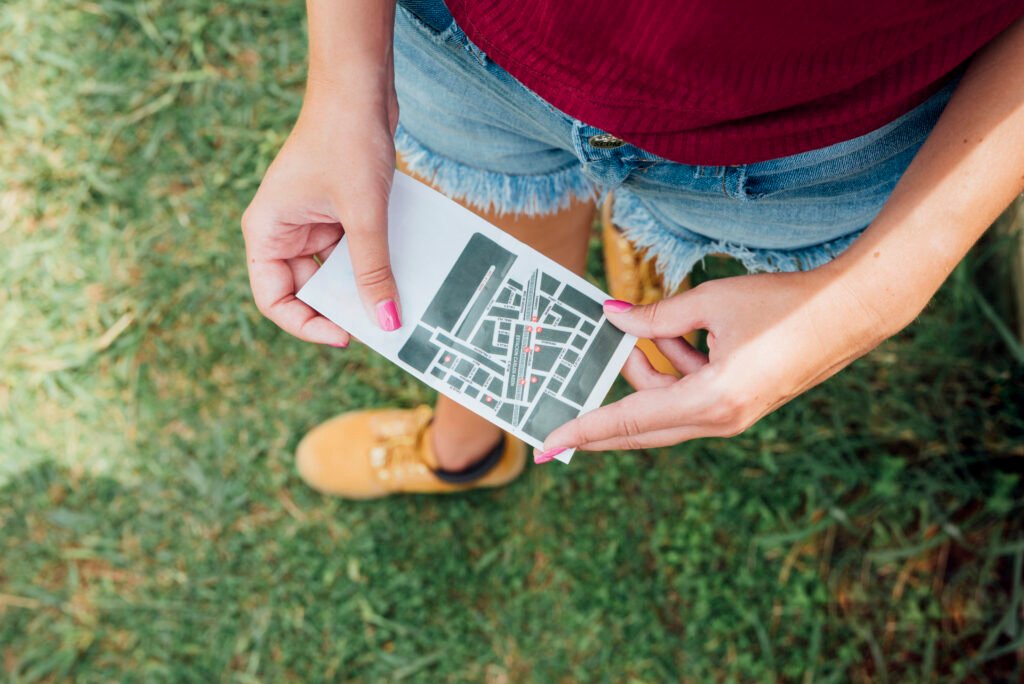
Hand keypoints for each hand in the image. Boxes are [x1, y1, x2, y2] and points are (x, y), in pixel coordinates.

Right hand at [241, 76, 400, 345]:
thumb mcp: (363, 214)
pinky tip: (401, 271)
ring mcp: (312, 222)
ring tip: (394, 299)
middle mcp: (284, 231)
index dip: (306, 325)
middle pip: (307, 290)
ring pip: (335, 273)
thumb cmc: (346, 140)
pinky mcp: (338, 212)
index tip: (346, 335)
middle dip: (341, 308)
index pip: (274, 299)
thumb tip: (386, 321)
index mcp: (267, 232)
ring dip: (362, 285)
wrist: (360, 87)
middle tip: (379, 322)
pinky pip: (353, 250)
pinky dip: (374, 262)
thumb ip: (373, 270)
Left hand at [539, 268, 896, 454]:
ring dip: (646, 370)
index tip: (546, 447)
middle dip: (601, 413)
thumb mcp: (710, 302)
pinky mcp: (739, 405)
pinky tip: (676, 332)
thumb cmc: (784, 305)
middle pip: (640, 426)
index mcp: (711, 401)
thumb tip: (612, 315)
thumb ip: (656, 314)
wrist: (850, 313)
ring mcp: (732, 416)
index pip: (628, 420)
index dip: (583, 431)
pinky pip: (688, 396)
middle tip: (562, 409)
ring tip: (645, 327)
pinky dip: (673, 368)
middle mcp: (720, 419)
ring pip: (664, 406)